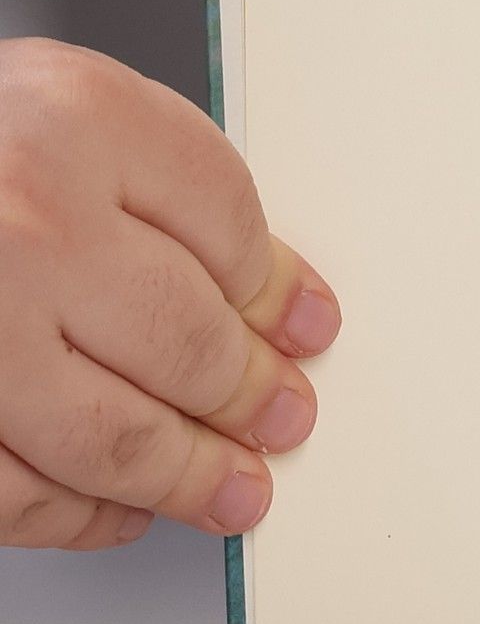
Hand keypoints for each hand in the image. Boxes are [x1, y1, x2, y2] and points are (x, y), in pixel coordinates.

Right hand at [0, 38, 339, 548]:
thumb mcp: (57, 107)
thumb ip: (159, 186)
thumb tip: (270, 298)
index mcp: (74, 120)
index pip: (231, 228)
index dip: (280, 293)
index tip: (307, 329)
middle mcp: (23, 219)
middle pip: (186, 339)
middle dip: (250, 395)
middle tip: (281, 418)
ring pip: (112, 435)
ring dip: (186, 475)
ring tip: (231, 488)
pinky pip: (14, 492)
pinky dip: (77, 516)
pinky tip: (118, 508)